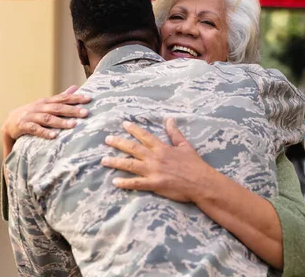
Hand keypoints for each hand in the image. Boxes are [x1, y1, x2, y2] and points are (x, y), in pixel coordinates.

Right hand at [1, 85, 90, 157]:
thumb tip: (75, 87)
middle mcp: (40, 107)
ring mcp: (31, 116)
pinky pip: (35, 129)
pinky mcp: (23, 126)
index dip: (76, 98)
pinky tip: (54, 136)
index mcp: (47, 102)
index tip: (89, 99)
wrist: (9, 123)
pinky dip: (44, 132)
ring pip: (47, 118)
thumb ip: (61, 97)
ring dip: (61, 121)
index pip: (63, 98)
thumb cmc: (32, 113)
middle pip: (58, 107)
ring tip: (73, 125)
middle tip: (86, 113)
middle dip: (72, 110)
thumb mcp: (46, 104)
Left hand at [102, 119, 216, 202]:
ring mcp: (153, 171)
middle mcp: (155, 157)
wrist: (201, 182)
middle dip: (119, 143)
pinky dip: (125, 183)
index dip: (134, 129)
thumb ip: (175, 133)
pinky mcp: (154, 184)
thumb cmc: (194, 164)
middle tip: (107, 139)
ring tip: (103, 160)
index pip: (145, 136)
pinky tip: (115, 182)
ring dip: (116, 162)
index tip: (124, 124)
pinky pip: (136, 183)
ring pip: (130, 165)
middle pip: (133, 148)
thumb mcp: (185, 145)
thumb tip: (169, 119)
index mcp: (162, 148)